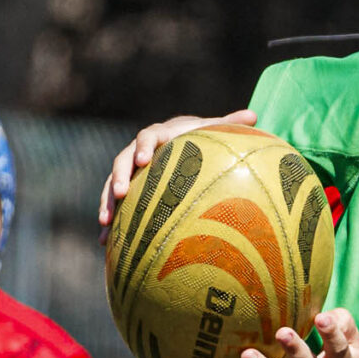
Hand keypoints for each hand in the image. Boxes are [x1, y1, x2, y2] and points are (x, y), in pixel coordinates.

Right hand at [101, 109, 256, 225]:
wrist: (178, 142)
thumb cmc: (198, 137)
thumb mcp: (211, 130)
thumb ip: (229, 123)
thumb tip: (254, 115)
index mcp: (159, 136)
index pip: (147, 138)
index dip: (144, 147)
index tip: (144, 160)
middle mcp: (138, 151)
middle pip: (122, 161)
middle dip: (118, 177)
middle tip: (118, 193)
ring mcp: (129, 171)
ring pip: (111, 184)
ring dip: (106, 202)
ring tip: (104, 223)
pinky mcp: (126, 189)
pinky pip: (113, 204)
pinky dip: (110, 222)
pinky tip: (105, 242)